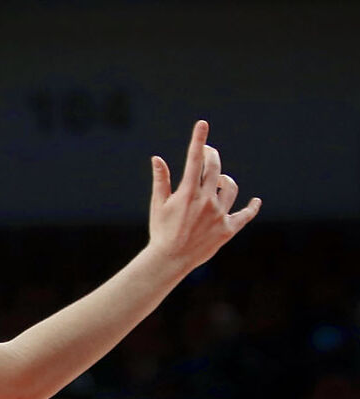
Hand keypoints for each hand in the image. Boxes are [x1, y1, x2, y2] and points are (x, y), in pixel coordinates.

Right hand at [144, 121, 259, 272]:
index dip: (198, 140)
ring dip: (224, 181)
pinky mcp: (228, 229)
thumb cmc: (161, 231)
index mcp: (187, 194)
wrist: (170, 260)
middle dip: (211, 156)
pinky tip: (255, 202)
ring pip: (230, 188)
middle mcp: (206, 201)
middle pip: (215, 169)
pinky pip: (245, 214)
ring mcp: (219, 215)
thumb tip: (157, 158)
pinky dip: (251, 207)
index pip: (194, 160)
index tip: (202, 124)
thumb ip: (161, 180)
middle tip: (208, 152)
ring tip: (218, 183)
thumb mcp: (158, 205)